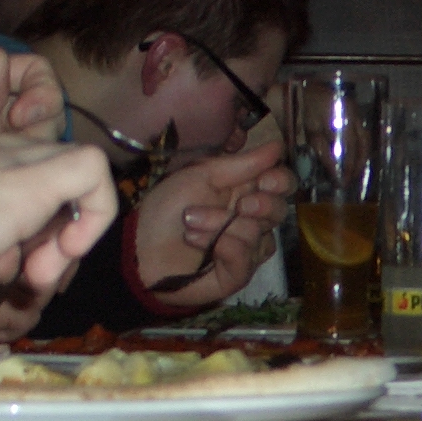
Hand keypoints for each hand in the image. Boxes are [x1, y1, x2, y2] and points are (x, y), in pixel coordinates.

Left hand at [131, 139, 294, 309]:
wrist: (139, 243)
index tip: (265, 179)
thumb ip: (243, 164)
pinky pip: (246, 259)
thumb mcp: (203, 176)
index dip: (281, 181)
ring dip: (222, 225)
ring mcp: (246, 250)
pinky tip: (196, 240)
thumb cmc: (167, 207)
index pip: (283, 185)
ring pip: (259, 235)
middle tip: (238, 205)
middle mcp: (252, 221)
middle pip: (279, 211)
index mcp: (246, 192)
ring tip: (190, 223)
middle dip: (260, 205)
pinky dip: (224, 246)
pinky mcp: (236, 274)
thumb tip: (278, 146)